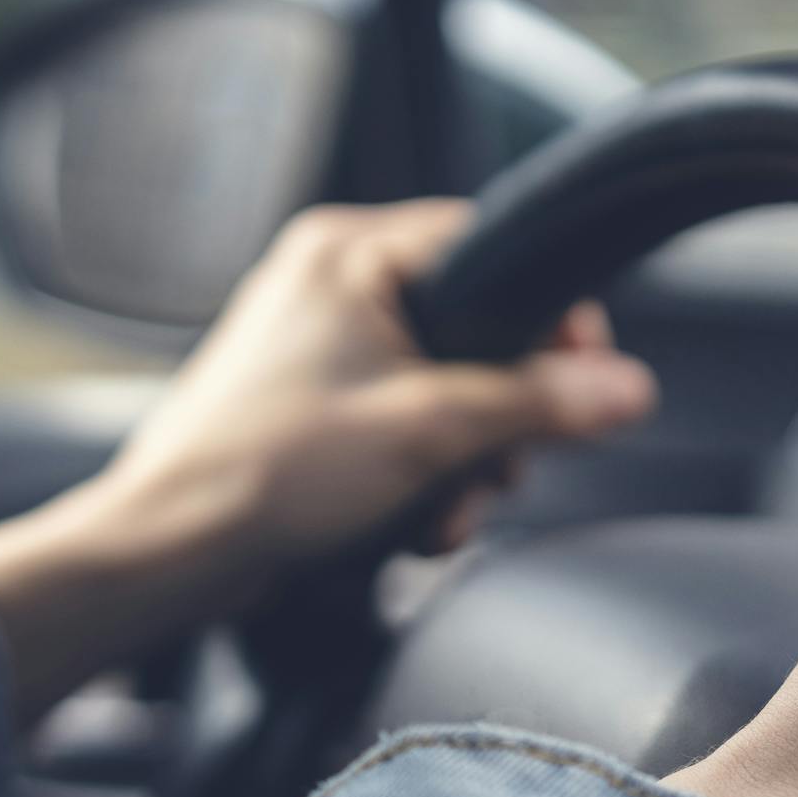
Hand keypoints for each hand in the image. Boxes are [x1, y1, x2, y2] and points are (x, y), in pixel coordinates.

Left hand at [0, 199, 657, 717]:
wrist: (169, 552)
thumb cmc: (266, 472)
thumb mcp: (430, 430)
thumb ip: (539, 402)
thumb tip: (628, 388)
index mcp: (348, 251)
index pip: (487, 245)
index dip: (547, 314)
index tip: (580, 374)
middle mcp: (330, 284)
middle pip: (474, 330)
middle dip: (498, 419)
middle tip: (497, 467)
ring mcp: (317, 347)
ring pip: (443, 389)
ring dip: (461, 463)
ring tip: (443, 512)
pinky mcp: (311, 408)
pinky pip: (401, 425)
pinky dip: (418, 476)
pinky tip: (410, 525)